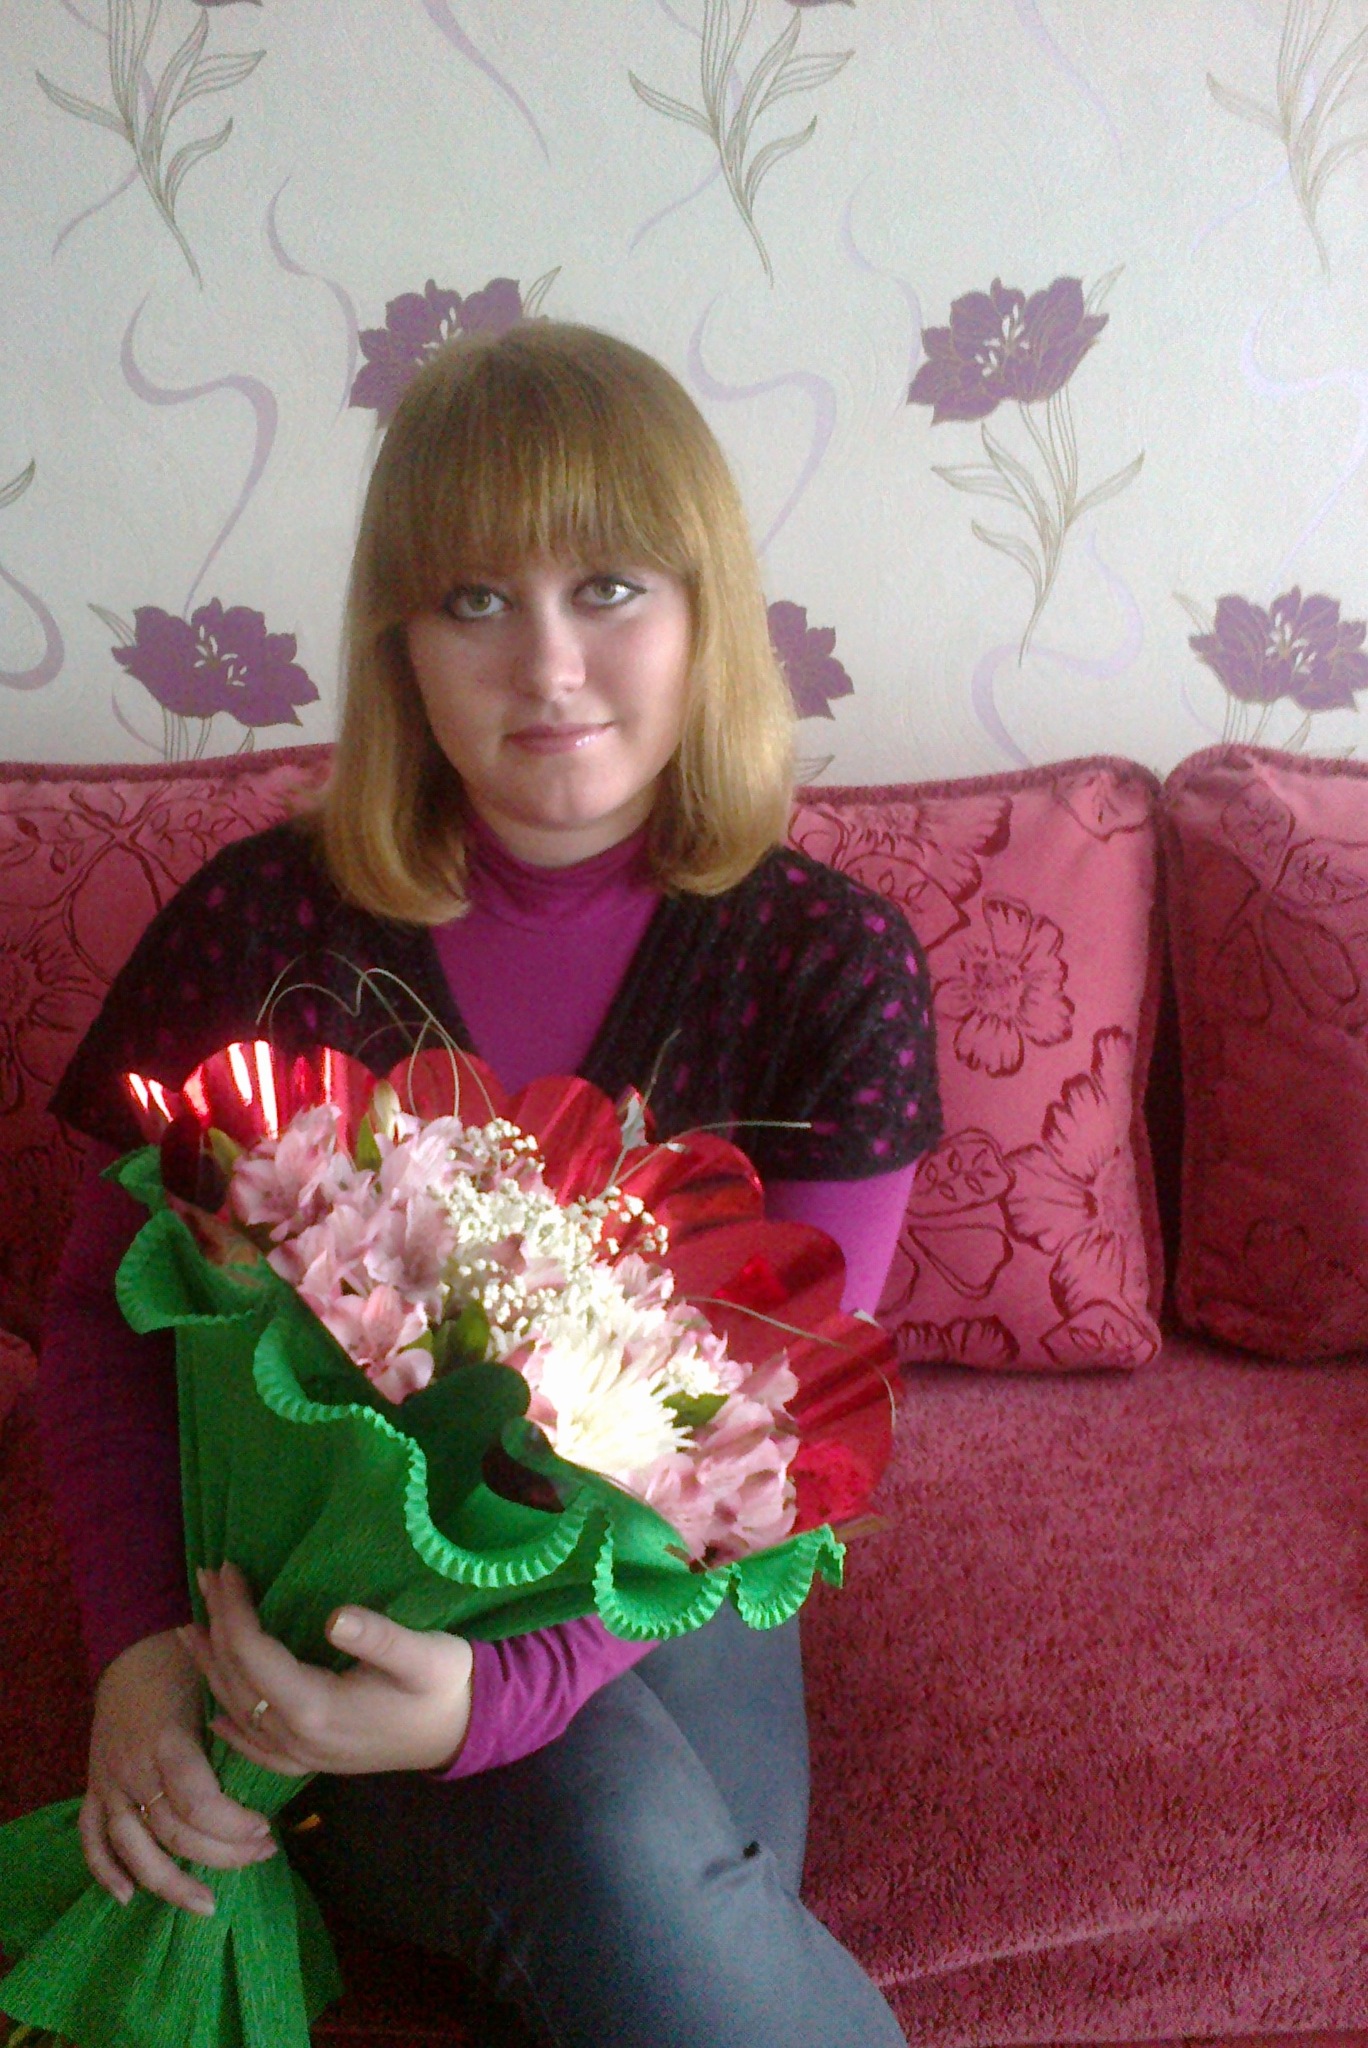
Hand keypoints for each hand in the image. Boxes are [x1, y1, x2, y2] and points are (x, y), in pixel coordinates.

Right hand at [81, 1628, 277, 1917]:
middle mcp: (134, 1770)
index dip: (234, 1828)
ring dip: (172, 1882)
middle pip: (174, 1834)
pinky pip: (92, 1838)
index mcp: (168, 1744)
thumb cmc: (186, 1666)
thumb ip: (236, 1732)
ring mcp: (109, 1782)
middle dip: (222, 1854)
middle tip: (262, 1853)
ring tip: (207, 1902)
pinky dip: (105, 1871)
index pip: (199, 1806)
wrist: (134, 1645)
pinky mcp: (93, 1787)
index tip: (268, 1831)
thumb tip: (280, 1766)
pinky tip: (128, 1896)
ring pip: (134, 1849)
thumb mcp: (216, 1690)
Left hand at [184, 1562, 474, 1777]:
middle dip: (217, 1627)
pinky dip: (230, 1724)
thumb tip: (335, 1617)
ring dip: (212, 1667)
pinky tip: (217, 1713)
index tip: (228, 1568)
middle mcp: (299, 1737)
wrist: (467, 1732)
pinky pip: (257, 1747)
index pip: (253, 1655)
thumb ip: (380, 1637)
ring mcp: (303, 1754)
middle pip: (238, 1679)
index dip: (234, 1610)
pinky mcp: (314, 1760)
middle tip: (206, 1579)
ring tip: (191, 1628)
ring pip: (239, 1711)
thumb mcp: (424, 1654)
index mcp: (317, 1709)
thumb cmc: (447, 1686)